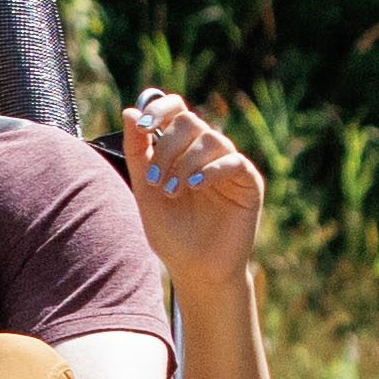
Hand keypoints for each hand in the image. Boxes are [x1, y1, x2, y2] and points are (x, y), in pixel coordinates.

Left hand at [124, 91, 262, 289]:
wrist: (196, 270)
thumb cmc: (171, 233)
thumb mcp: (145, 190)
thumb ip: (137, 153)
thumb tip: (129, 112)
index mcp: (182, 149)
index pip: (176, 109)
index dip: (161, 108)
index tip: (144, 126)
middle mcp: (207, 152)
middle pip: (189, 122)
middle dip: (167, 148)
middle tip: (157, 181)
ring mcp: (229, 165)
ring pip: (210, 138)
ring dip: (185, 162)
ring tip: (173, 191)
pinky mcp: (249, 182)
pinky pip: (233, 160)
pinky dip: (211, 169)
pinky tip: (195, 185)